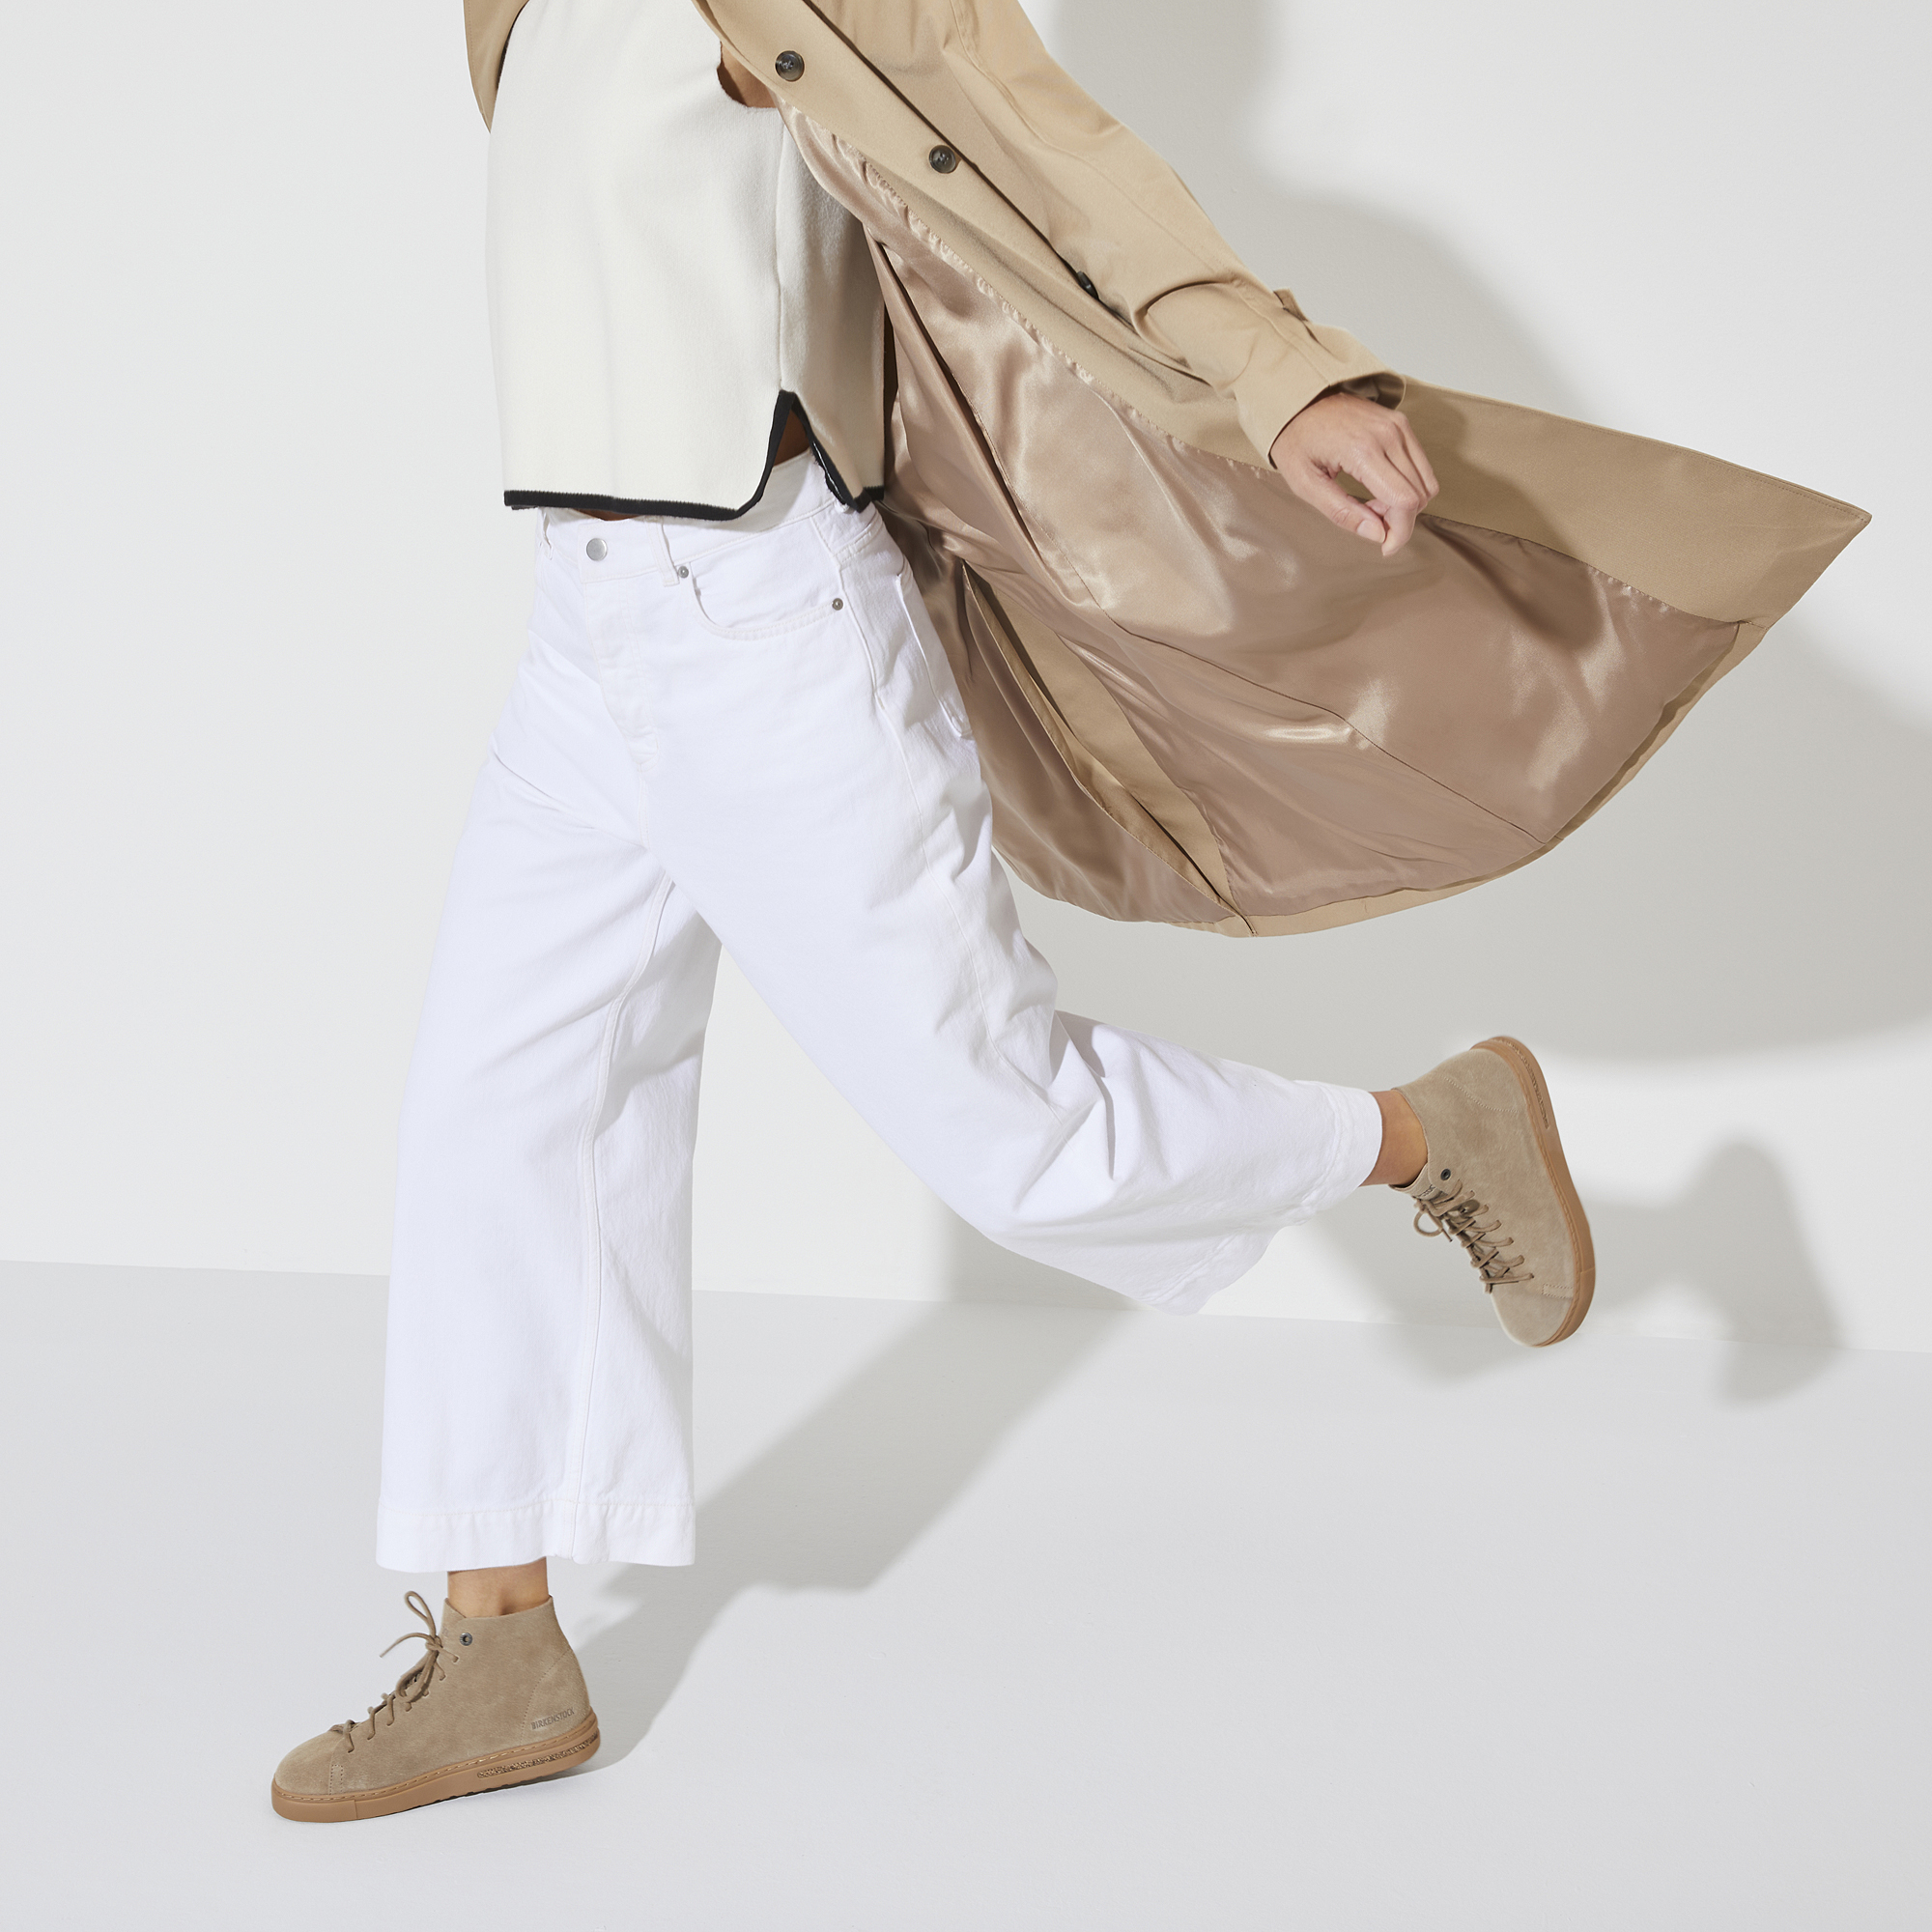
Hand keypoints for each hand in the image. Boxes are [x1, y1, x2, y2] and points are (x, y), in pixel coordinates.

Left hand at [1269, 393, 1438, 556]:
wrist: (1298, 399)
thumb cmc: (1296, 440)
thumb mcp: (1305, 484)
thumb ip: (1342, 512)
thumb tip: (1377, 535)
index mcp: (1362, 451)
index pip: (1404, 502)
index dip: (1399, 533)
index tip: (1384, 547)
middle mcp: (1388, 435)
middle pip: (1419, 496)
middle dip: (1399, 520)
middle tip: (1368, 519)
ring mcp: (1398, 426)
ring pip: (1426, 483)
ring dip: (1405, 503)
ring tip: (1372, 502)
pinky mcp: (1401, 423)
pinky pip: (1421, 466)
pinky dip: (1409, 485)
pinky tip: (1381, 486)